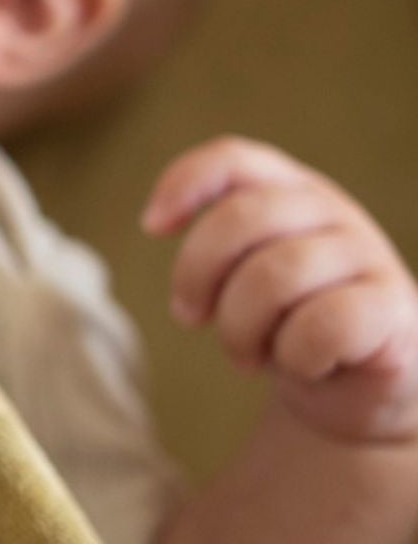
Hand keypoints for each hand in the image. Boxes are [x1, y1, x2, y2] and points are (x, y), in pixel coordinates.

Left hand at [141, 135, 417, 444]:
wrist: (361, 384)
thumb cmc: (288, 322)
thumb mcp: (243, 274)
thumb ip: (215, 243)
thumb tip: (155, 220)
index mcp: (289, 192)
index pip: (234, 159)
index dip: (185, 182)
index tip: (152, 227)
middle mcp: (331, 212)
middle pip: (240, 218)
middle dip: (196, 277)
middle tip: (192, 318)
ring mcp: (366, 255)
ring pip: (274, 276)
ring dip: (240, 330)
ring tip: (248, 355)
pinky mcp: (391, 307)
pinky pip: (321, 325)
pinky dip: (295, 356)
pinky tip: (304, 365)